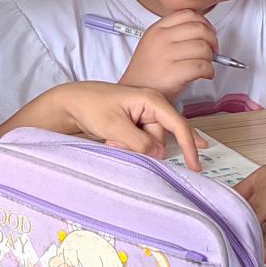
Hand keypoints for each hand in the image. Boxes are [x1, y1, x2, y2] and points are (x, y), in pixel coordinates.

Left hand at [48, 81, 206, 169]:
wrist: (70, 102)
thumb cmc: (91, 107)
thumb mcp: (114, 127)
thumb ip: (139, 142)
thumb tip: (159, 153)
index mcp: (151, 100)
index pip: (178, 124)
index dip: (189, 146)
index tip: (195, 166)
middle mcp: (152, 106)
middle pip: (161, 138)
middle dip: (142, 147)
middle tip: (115, 142)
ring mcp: (144, 114)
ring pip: (150, 143)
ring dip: (133, 147)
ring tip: (110, 138)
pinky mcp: (136, 123)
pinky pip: (141, 142)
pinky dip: (129, 145)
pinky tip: (114, 140)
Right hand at [119, 10, 217, 100]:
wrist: (134, 94)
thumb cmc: (147, 73)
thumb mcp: (153, 44)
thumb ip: (173, 33)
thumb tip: (203, 31)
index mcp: (156, 29)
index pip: (188, 14)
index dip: (204, 22)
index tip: (208, 32)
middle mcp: (160, 39)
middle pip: (199, 28)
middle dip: (212, 40)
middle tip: (213, 50)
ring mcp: (166, 55)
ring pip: (203, 47)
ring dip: (211, 58)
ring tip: (206, 64)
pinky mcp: (173, 73)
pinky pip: (202, 66)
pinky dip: (209, 71)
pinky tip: (205, 74)